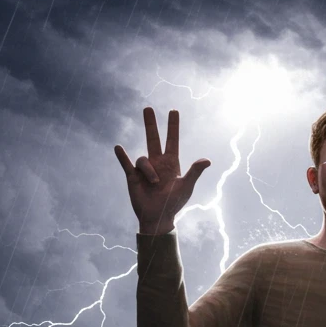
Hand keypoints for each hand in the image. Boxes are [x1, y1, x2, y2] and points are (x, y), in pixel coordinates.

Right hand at [114, 107, 210, 234]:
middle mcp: (157, 163)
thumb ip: (194, 172)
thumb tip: (207, 160)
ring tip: (154, 183)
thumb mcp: (185, 186)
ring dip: (148, 171)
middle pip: (153, 138)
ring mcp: (144, 169)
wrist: (158, 218)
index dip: (173, 127)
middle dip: (151, 124)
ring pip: (143, 159)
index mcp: (171, 163)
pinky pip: (126, 163)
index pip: (172, 140)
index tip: (173, 111)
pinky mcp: (133, 177)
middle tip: (148, 108)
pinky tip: (118, 148)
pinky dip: (122, 156)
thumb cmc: (174, 203)